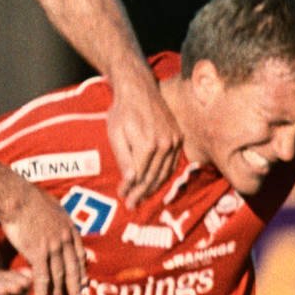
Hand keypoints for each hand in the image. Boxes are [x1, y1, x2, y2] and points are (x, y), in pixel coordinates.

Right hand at [0, 185, 85, 294]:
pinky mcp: (38, 253)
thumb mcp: (52, 205)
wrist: (17, 198)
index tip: (84, 280)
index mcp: (69, 227)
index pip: (79, 253)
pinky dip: (43, 292)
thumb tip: (56, 215)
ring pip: (58, 275)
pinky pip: (43, 278)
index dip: (82, 269)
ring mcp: (53, 248)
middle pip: (73, 268)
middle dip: (75, 286)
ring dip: (58, 291)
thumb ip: (57, 216)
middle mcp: (64, 240)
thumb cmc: (30, 198)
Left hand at [107, 78, 181, 208]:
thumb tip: (131, 179)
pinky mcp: (179, 137)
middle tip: (131, 205)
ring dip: (153, 188)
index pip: (139, 176)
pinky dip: (164, 176)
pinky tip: (154, 182)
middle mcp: (165, 144)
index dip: (130, 189)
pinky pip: (173, 163)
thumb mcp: (115, 134)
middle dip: (141, 193)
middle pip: (153, 177)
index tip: (123, 198)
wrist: (139, 89)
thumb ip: (123, 158)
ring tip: (141, 197)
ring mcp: (175, 141)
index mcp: (148, 144)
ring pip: (164, 172)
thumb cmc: (122, 111)